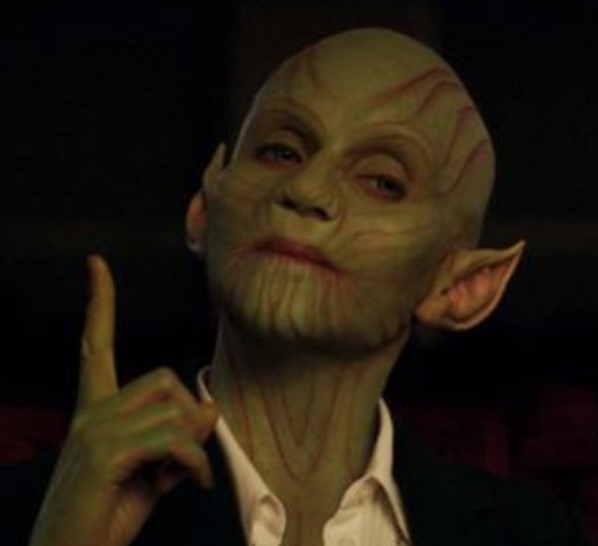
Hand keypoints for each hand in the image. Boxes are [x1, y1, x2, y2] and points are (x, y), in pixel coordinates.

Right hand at [29, 256, 217, 545]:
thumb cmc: (109, 516)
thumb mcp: (153, 472)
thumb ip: (178, 439)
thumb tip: (209, 406)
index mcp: (95, 410)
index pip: (94, 345)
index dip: (99, 302)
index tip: (96, 264)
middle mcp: (90, 412)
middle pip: (163, 379)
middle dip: (188, 414)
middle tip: (189, 456)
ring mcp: (94, 430)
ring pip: (173, 409)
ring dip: (194, 445)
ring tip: (187, 476)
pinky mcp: (103, 453)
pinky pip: (173, 439)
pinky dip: (196, 463)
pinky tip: (197, 484)